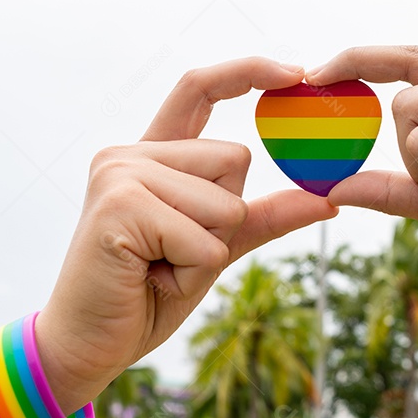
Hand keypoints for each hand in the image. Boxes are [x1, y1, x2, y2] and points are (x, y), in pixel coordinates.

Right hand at [35, 58, 337, 410]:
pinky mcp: (120, 206)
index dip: (248, 71)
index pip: (199, 89)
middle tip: (173, 253)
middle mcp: (130, 153)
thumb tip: (329, 199)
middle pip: (235, 159)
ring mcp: (120, 174)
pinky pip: (205, 238)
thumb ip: (265, 217)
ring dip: (208, 250)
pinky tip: (151, 277)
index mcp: (151, 154)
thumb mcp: (217, 247)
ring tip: (159, 267)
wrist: (88, 345)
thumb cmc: (149, 294)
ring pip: (226, 202)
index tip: (297, 72)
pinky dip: (193, 270)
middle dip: (225, 219)